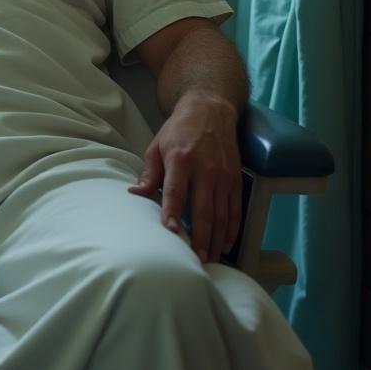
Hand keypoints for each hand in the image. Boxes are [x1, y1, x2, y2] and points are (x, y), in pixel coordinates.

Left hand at [127, 92, 241, 263]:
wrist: (210, 109)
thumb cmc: (178, 130)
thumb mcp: (157, 146)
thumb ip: (148, 173)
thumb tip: (135, 194)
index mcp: (181, 159)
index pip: (175, 192)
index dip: (173, 213)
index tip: (171, 233)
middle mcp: (205, 169)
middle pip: (204, 209)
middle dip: (201, 237)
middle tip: (196, 260)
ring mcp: (223, 175)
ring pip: (222, 214)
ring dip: (217, 239)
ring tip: (210, 259)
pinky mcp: (236, 179)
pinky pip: (236, 209)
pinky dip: (232, 228)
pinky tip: (226, 244)